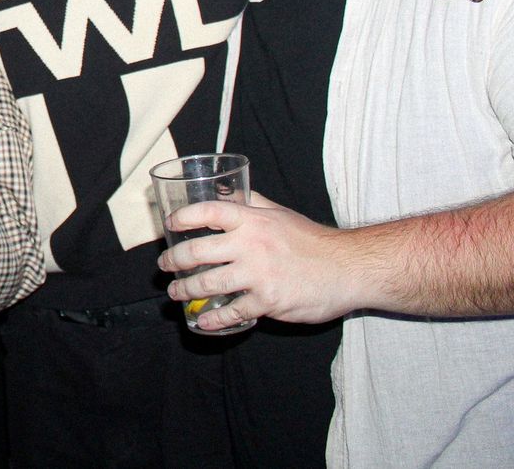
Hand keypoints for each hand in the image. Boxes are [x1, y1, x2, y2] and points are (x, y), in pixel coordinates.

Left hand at [157, 192, 359, 330]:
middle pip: (197, 251)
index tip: (169, 224)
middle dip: (173, 260)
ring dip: (185, 289)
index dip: (183, 217)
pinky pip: (232, 311)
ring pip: (208, 283)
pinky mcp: (268, 301)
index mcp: (253, 220)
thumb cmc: (313, 241)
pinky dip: (214, 318)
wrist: (349, 269)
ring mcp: (258, 274)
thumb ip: (253, 204)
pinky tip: (203, 321)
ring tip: (175, 292)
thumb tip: (228, 192)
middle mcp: (251, 245)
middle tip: (164, 265)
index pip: (208, 212)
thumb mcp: (281, 214)